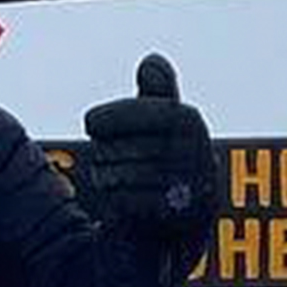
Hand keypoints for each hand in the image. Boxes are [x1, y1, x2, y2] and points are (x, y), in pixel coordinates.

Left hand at [76, 55, 216, 239]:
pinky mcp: (175, 222)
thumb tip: (152, 61)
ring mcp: (188, 191)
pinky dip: (117, 201)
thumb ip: (156, 94)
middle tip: (106, 160)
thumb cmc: (162, 163)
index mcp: (189, 122)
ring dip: (108, 178)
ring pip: (124, 175)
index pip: (145, 114)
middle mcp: (197, 156)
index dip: (114, 117)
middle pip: (129, 146)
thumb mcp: (162, 125)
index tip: (90, 124)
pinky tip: (119, 201)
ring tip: (114, 180)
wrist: (176, 225)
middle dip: (107, 153)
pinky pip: (128, 203)